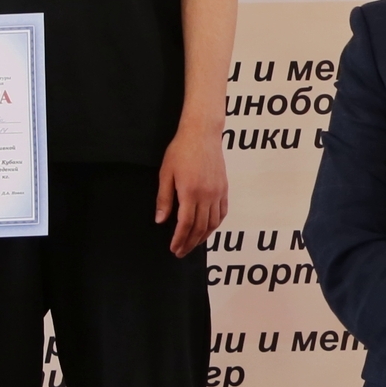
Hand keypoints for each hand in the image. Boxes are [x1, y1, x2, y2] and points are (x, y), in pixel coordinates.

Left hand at [155, 120, 229, 257]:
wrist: (202, 134)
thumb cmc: (181, 151)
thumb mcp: (166, 173)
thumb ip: (164, 199)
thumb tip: (161, 220)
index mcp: (190, 192)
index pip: (186, 224)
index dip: (179, 239)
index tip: (174, 248)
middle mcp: (207, 195)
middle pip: (200, 227)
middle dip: (190, 243)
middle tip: (181, 252)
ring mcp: (218, 193)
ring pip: (213, 223)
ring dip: (203, 237)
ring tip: (193, 244)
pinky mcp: (224, 189)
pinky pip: (222, 213)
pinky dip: (215, 225)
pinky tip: (208, 229)